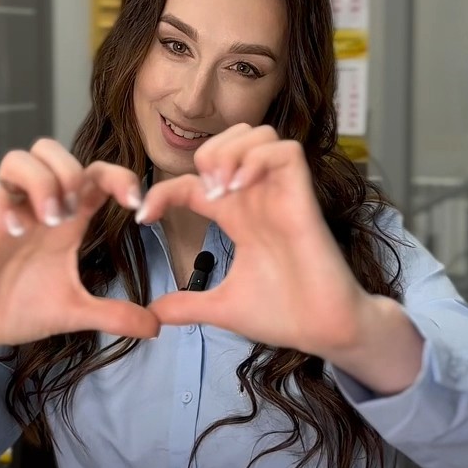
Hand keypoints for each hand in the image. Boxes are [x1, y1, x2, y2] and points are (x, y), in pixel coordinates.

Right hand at [0, 139, 157, 352]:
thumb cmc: (23, 308)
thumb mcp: (75, 312)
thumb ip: (114, 315)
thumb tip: (157, 327)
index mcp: (66, 218)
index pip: (94, 174)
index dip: (119, 176)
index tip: (135, 203)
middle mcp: (34, 205)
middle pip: (50, 149)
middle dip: (69, 171)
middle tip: (73, 212)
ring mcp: (1, 210)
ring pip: (15, 158)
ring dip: (37, 181)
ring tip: (46, 220)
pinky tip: (10, 231)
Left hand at [141, 125, 423, 391]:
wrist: (324, 333)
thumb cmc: (283, 315)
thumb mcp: (222, 307)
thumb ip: (188, 306)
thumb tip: (153, 315)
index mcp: (238, 217)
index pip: (195, 181)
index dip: (163, 191)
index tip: (143, 217)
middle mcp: (258, 198)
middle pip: (231, 139)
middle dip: (207, 154)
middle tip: (204, 195)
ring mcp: (281, 194)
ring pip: (258, 134)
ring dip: (232, 152)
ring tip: (222, 190)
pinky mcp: (303, 197)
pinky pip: (286, 150)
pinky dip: (257, 159)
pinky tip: (241, 188)